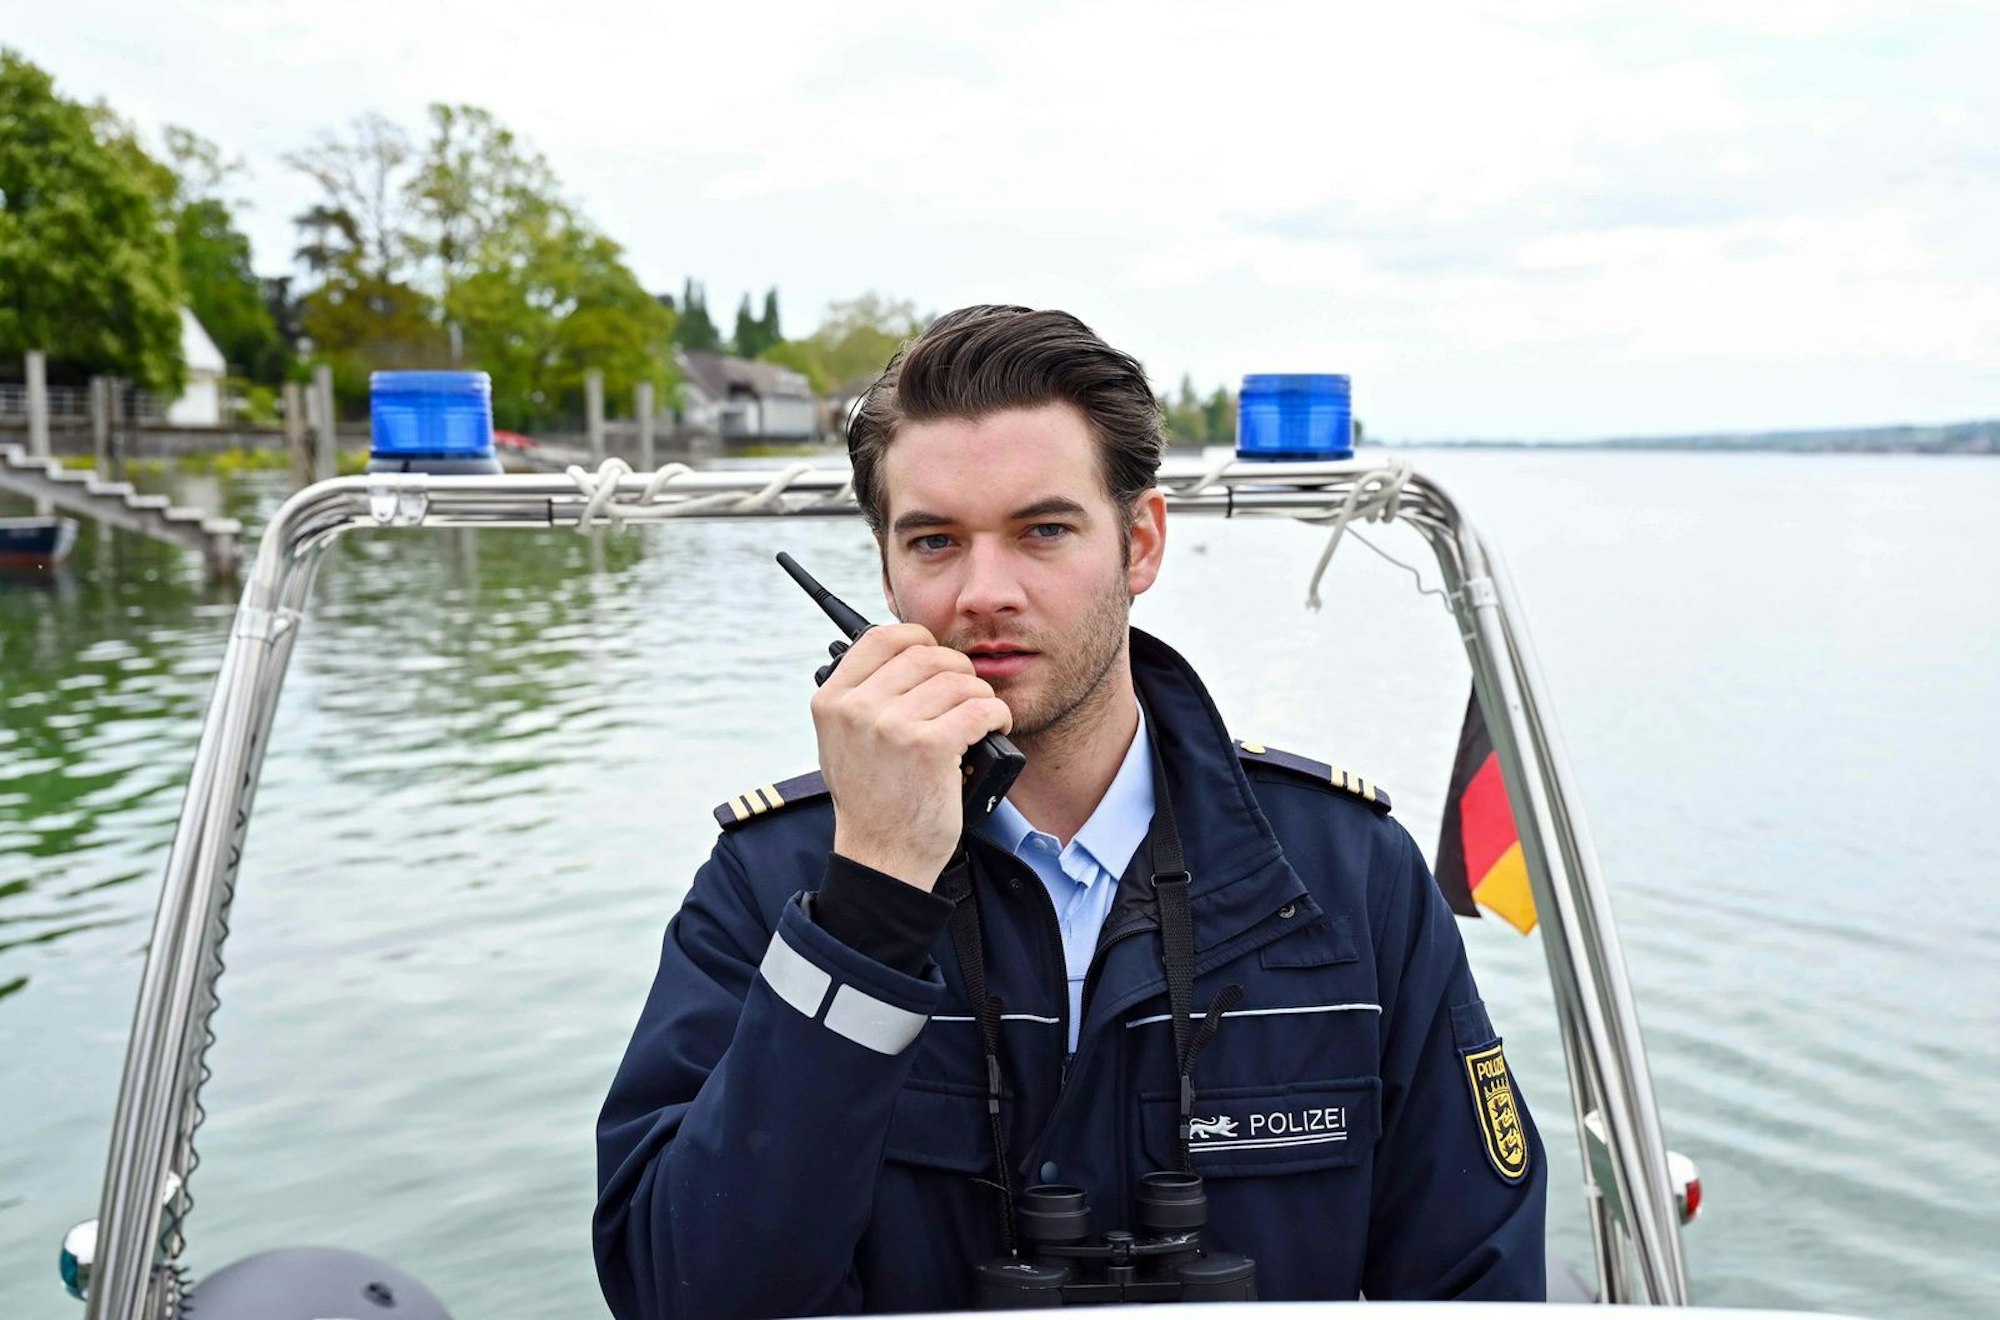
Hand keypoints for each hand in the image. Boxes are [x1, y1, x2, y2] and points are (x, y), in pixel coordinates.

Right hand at [811, 623, 1012, 889]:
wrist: (882, 856)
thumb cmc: (872, 799)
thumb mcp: (843, 741)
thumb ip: (861, 697)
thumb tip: (905, 653)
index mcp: (832, 701)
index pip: (880, 637)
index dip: (917, 638)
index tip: (935, 656)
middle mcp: (857, 708)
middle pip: (926, 654)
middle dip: (956, 670)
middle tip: (966, 694)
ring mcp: (891, 726)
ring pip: (958, 681)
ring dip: (980, 696)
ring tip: (980, 716)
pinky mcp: (928, 747)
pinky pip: (979, 708)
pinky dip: (997, 715)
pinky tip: (994, 727)